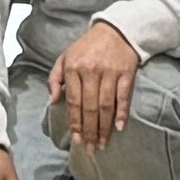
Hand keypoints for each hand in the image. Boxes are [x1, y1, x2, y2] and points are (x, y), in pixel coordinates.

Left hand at [56, 18, 141, 151]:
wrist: (116, 31)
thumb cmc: (87, 47)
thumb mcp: (65, 57)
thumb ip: (55, 78)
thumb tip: (53, 100)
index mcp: (73, 68)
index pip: (74, 101)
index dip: (75, 122)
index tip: (77, 139)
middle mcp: (91, 71)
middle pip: (90, 107)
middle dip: (90, 131)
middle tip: (91, 148)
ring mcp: (109, 72)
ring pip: (106, 105)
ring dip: (104, 127)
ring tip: (103, 143)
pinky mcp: (126, 73)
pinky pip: (124, 97)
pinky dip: (122, 113)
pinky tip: (119, 128)